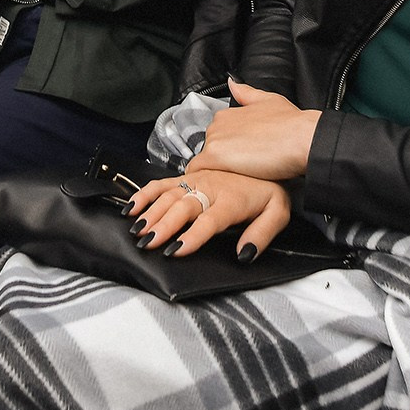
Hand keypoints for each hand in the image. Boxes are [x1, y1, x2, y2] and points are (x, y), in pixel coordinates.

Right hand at [129, 168, 293, 258]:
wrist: (270, 155)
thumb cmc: (269, 190)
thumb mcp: (277, 212)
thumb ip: (262, 234)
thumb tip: (243, 254)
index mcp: (232, 199)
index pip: (209, 220)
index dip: (192, 236)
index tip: (176, 250)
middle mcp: (211, 187)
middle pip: (183, 207)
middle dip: (164, 225)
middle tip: (148, 242)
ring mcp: (197, 180)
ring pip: (169, 195)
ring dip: (151, 212)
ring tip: (137, 229)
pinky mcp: (188, 176)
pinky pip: (163, 183)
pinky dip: (145, 194)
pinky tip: (132, 207)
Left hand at [195, 80, 322, 182]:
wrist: (300, 138)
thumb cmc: (292, 124)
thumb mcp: (269, 100)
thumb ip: (246, 93)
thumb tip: (233, 83)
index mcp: (227, 114)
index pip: (216, 138)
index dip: (227, 152)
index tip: (240, 160)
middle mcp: (217, 124)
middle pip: (208, 151)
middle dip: (220, 163)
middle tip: (240, 173)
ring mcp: (214, 140)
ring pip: (203, 163)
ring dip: (215, 173)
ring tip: (237, 180)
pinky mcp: (215, 157)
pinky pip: (197, 173)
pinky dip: (207, 182)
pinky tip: (224, 186)